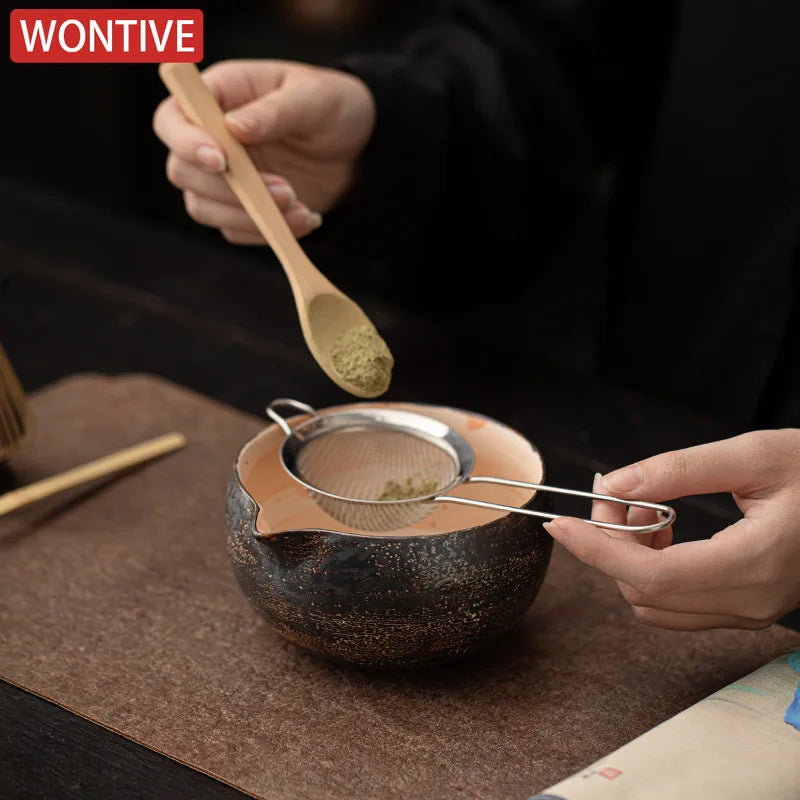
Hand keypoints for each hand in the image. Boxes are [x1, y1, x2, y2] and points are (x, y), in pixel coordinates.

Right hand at [153, 59, 375, 241]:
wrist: (358, 149)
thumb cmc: (332, 107)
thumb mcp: (314, 99)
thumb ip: (274, 112)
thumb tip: (234, 128)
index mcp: (218, 96)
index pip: (172, 120)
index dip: (186, 142)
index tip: (222, 161)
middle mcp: (210, 138)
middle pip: (182, 172)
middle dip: (231, 190)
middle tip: (287, 192)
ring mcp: (222, 178)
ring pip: (204, 208)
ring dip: (250, 218)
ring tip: (302, 210)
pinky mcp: (240, 209)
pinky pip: (235, 231)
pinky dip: (268, 233)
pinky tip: (306, 219)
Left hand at [544, 429, 799, 629]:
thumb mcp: (753, 454)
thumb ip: (678, 470)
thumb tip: (614, 485)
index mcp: (754, 563)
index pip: (650, 577)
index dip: (595, 551)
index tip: (558, 524)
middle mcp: (750, 601)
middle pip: (643, 593)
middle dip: (610, 544)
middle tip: (615, 494)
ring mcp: (750, 612)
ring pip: (654, 606)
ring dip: (628, 559)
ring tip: (644, 509)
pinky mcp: (747, 607)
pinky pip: (676, 606)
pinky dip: (650, 571)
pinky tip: (663, 531)